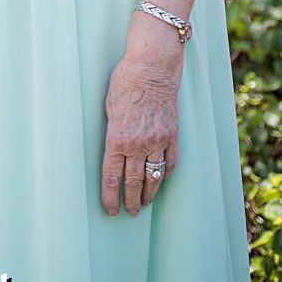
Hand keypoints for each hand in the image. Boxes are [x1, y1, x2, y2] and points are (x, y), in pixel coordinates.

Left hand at [101, 18, 183, 215]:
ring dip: (147, 193)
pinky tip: (160, 181)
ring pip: (153, 177)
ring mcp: (158, 141)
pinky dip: (165, 174)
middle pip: (132, 182)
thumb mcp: (108, 108)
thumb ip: (112, 132)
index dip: (109, 197)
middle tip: (127, 213)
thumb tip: (113, 149)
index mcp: (117, 138)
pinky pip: (170, 161)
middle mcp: (138, 144)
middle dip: (129, 201)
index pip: (111, 177)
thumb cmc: (124, 82)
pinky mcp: (173, 135)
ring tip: (142, 205)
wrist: (153, 68)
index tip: (109, 210)